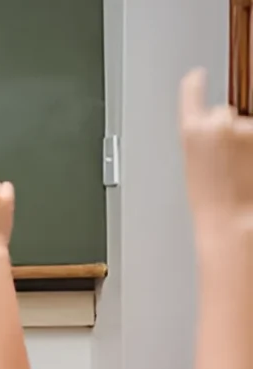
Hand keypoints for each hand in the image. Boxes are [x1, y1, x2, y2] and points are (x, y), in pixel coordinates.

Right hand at [179, 68, 252, 231]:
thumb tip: (221, 127)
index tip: (197, 76)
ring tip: (244, 172)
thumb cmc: (213, 203)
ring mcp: (246, 128)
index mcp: (191, 131)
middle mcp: (219, 122)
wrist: (233, 221)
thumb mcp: (194, 167)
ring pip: (248, 127)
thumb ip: (203, 140)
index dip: (194, 84)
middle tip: (230, 162)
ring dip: (248, 144)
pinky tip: (248, 169)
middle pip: (225, 114)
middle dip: (229, 130)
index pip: (192, 93)